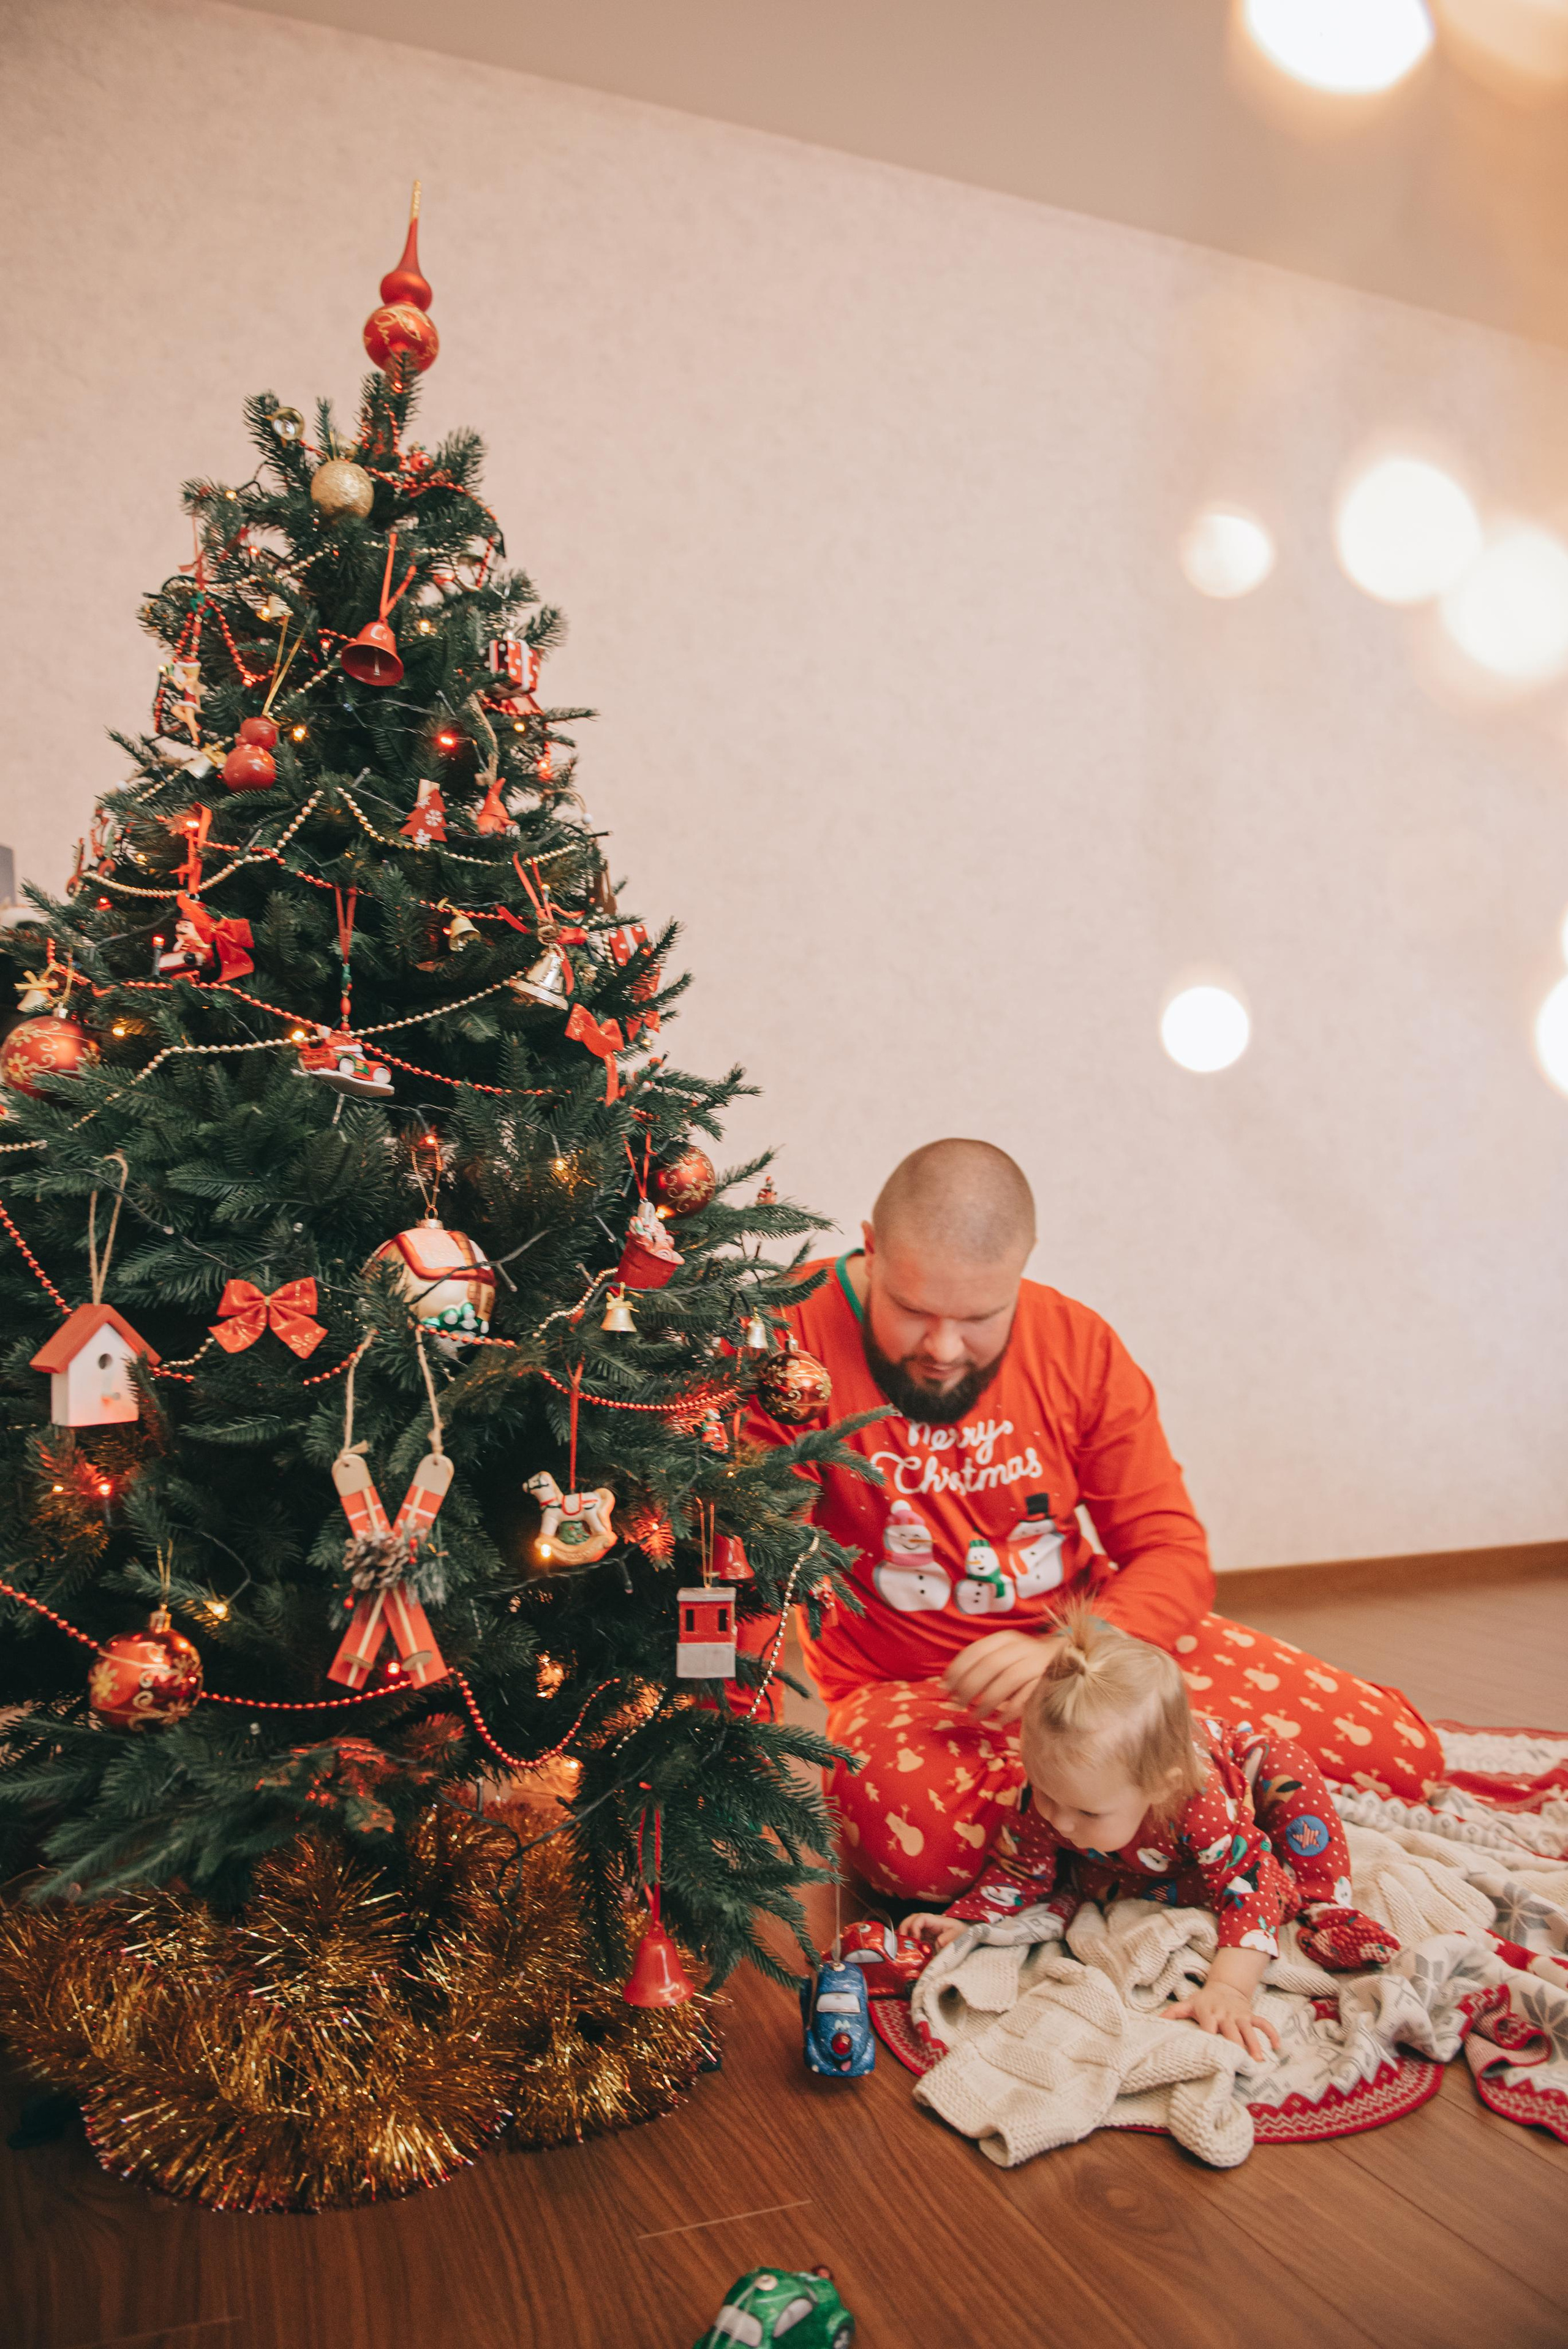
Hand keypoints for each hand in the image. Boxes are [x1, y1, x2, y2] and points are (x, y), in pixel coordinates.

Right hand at [902, 1911, 964, 1953]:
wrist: (966, 1938)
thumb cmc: (962, 1934)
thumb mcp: (959, 1936)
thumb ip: (949, 1938)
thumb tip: (938, 1942)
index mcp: (936, 1921)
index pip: (921, 1918)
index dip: (915, 1927)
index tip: (915, 1939)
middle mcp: (929, 1924)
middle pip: (912, 1919)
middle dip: (904, 1928)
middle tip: (901, 1941)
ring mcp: (926, 1932)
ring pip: (910, 1927)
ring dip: (904, 1934)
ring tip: (900, 1946)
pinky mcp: (926, 1940)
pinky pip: (914, 1938)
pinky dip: (907, 1942)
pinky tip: (905, 1950)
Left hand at [943, 1630, 1065, 1724]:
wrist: (1070, 1660)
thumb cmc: (1026, 1663)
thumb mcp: (1004, 1656)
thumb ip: (982, 1666)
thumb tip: (950, 1686)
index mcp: (1005, 1638)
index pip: (976, 1651)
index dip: (958, 1669)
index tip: (945, 1687)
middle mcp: (1021, 1646)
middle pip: (990, 1665)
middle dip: (969, 1687)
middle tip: (957, 1704)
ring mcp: (1037, 1662)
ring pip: (1008, 1679)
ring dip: (988, 1701)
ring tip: (974, 1717)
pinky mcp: (1049, 1680)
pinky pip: (1027, 1696)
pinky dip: (1010, 1710)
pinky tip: (998, 1721)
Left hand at [1167, 1980, 1279, 2063]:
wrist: (1225, 1985)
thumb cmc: (1203, 2000)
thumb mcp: (1187, 2004)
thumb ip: (1173, 2014)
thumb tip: (1154, 2021)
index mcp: (1208, 2012)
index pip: (1209, 2027)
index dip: (1210, 2039)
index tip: (1211, 2054)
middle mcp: (1225, 2014)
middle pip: (1231, 2031)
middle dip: (1235, 2045)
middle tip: (1238, 2062)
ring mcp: (1240, 2015)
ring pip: (1248, 2029)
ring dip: (1254, 2044)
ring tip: (1259, 2059)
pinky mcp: (1250, 2015)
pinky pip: (1263, 2023)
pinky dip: (1271, 2033)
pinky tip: (1277, 2046)